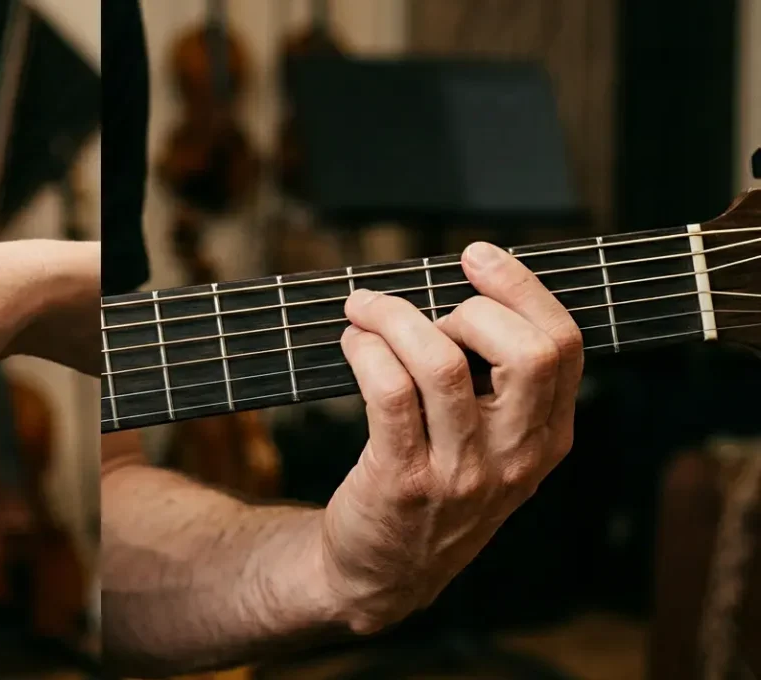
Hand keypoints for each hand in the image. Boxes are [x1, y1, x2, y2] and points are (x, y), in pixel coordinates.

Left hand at [320, 241, 581, 633]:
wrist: (382, 574)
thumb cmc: (434, 489)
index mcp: (547, 438)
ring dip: (396, 318)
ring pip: (441, 363)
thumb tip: (467, 288)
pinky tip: (353, 343)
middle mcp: (514, 455)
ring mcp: (461, 472)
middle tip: (428, 306)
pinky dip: (366, 351)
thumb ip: (499, 384)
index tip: (478, 256)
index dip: (522, 288)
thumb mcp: (493, 449)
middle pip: (527, 352)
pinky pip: (388, 392)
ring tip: (366, 310)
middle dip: (473, 305)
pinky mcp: (403, 480)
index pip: (564, 346)